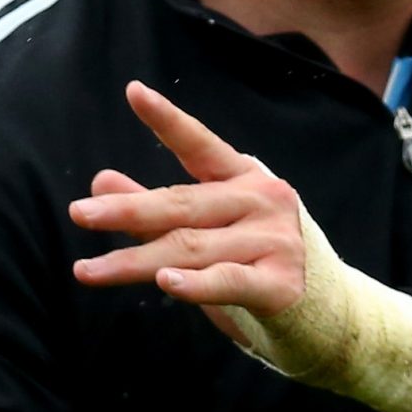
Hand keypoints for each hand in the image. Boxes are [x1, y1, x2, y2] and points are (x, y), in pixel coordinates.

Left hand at [70, 81, 411, 411]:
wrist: (333, 320)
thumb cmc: (261, 268)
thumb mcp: (209, 233)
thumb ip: (156, 209)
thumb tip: (99, 180)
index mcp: (245, 179)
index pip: (201, 145)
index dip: (168, 120)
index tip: (133, 91)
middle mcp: (263, 202)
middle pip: (182, 205)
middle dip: (126, 211)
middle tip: (78, 214)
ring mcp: (275, 242)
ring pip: (191, 249)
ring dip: (134, 262)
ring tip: (88, 270)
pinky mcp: (280, 286)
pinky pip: (228, 282)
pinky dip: (195, 284)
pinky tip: (165, 283)